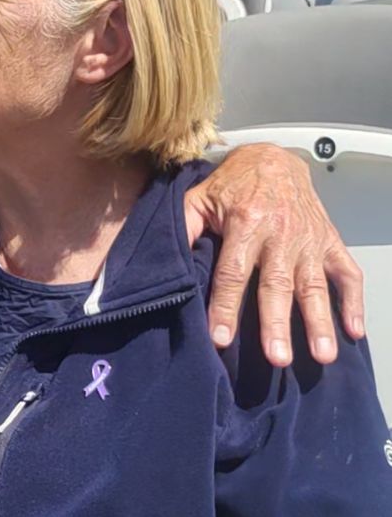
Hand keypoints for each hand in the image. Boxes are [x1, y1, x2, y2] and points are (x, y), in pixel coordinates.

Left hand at [185, 144, 364, 366]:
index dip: (225, 306)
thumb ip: (184, 227)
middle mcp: (280, 234)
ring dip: (318, 321)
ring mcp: (308, 240)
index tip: (220, 339)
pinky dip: (354, 301)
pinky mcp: (330, 242)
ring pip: (314, 285)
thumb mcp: (200, 198)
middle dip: (276, 323)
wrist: (274, 158)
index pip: (232, 273)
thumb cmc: (234, 184)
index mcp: (245, 224)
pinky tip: (353, 330)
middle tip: (276, 358)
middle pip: (276, 285)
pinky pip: (347, 273)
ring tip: (321, 355)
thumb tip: (164, 257)